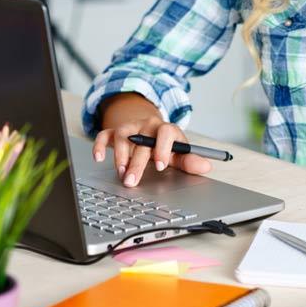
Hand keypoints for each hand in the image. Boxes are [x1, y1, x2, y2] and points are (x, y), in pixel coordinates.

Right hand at [92, 117, 211, 186]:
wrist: (148, 131)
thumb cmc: (165, 146)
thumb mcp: (179, 153)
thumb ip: (190, 161)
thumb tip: (207, 166)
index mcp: (166, 129)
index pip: (166, 132)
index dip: (163, 148)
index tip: (159, 166)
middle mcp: (147, 125)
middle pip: (141, 140)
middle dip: (137, 163)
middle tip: (132, 181)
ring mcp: (130, 127)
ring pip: (122, 135)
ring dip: (120, 155)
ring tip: (121, 173)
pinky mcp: (114, 132)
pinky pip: (104, 134)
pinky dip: (99, 146)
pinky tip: (99, 159)